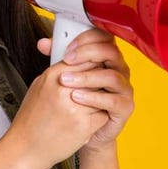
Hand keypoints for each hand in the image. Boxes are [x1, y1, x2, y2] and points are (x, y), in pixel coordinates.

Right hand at [6, 59, 108, 168]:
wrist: (25, 149)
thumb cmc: (31, 120)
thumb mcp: (39, 88)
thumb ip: (59, 74)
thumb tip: (78, 63)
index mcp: (53, 76)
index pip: (85, 59)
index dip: (93, 65)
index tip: (95, 70)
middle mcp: (64, 89)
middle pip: (96, 75)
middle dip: (99, 82)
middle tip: (97, 89)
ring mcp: (75, 108)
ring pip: (103, 95)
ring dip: (100, 101)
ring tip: (89, 107)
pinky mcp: (83, 126)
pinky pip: (103, 115)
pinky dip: (98, 118)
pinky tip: (86, 121)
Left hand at [38, 29, 134, 151]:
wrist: (77, 131)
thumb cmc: (72, 100)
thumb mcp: (64, 75)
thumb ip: (58, 58)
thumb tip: (42, 43)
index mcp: (106, 56)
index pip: (103, 37)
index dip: (86, 38)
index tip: (66, 48)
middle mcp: (119, 68)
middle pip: (110, 51)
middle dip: (86, 53)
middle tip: (66, 60)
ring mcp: (124, 87)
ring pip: (111, 76)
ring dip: (87, 77)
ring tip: (66, 81)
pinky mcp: (125, 107)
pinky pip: (113, 100)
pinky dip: (94, 98)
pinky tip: (76, 97)